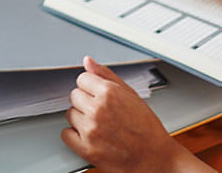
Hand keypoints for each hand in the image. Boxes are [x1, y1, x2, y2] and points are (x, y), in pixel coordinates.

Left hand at [63, 56, 188, 172]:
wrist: (155, 158)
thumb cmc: (147, 129)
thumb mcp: (132, 95)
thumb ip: (107, 76)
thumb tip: (88, 62)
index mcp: (109, 93)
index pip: (82, 79)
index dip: (91, 87)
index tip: (99, 95)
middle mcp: (97, 110)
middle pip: (74, 95)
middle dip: (86, 102)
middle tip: (102, 112)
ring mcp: (91, 130)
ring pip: (70, 114)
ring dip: (81, 118)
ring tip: (100, 125)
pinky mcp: (86, 149)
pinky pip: (66, 135)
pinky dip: (75, 136)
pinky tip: (90, 136)